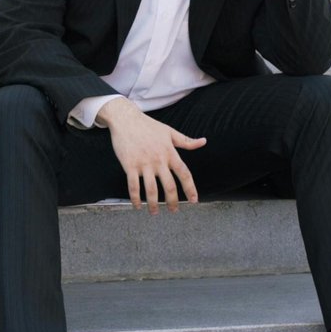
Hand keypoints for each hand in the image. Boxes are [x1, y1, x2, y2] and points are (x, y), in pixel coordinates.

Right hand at [97, 99, 205, 214]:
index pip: (184, 173)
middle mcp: (159, 160)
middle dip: (173, 202)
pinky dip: (135, 198)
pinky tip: (137, 206)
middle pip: (169, 186)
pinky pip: (133, 186)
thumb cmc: (148, 125)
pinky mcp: (129, 165)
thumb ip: (186, 141)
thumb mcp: (169, 131)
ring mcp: (143, 163)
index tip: (193, 200)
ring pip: (151, 190)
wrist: (126, 119)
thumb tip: (203, 141)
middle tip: (174, 210)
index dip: (190, 188)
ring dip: (154, 204)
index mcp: (170, 153)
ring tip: (155, 212)